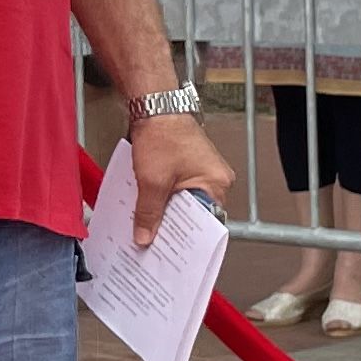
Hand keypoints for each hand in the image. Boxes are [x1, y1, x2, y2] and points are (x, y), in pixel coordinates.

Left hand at [127, 111, 233, 249]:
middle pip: (193, 214)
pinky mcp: (187, 165)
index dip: (187, 240)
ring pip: (182, 203)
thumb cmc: (161, 135)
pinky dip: (161, 199)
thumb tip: (145, 238)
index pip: (206, 223)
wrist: (153, 105)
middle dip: (172, 229)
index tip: (172, 255)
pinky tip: (145, 207)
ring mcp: (201, 171)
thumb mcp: (151, 182)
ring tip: (147, 229)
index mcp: (216, 183)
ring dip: (164, 213)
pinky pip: (176, 190)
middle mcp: (214, 178)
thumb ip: (148, 214)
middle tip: (154, 246)